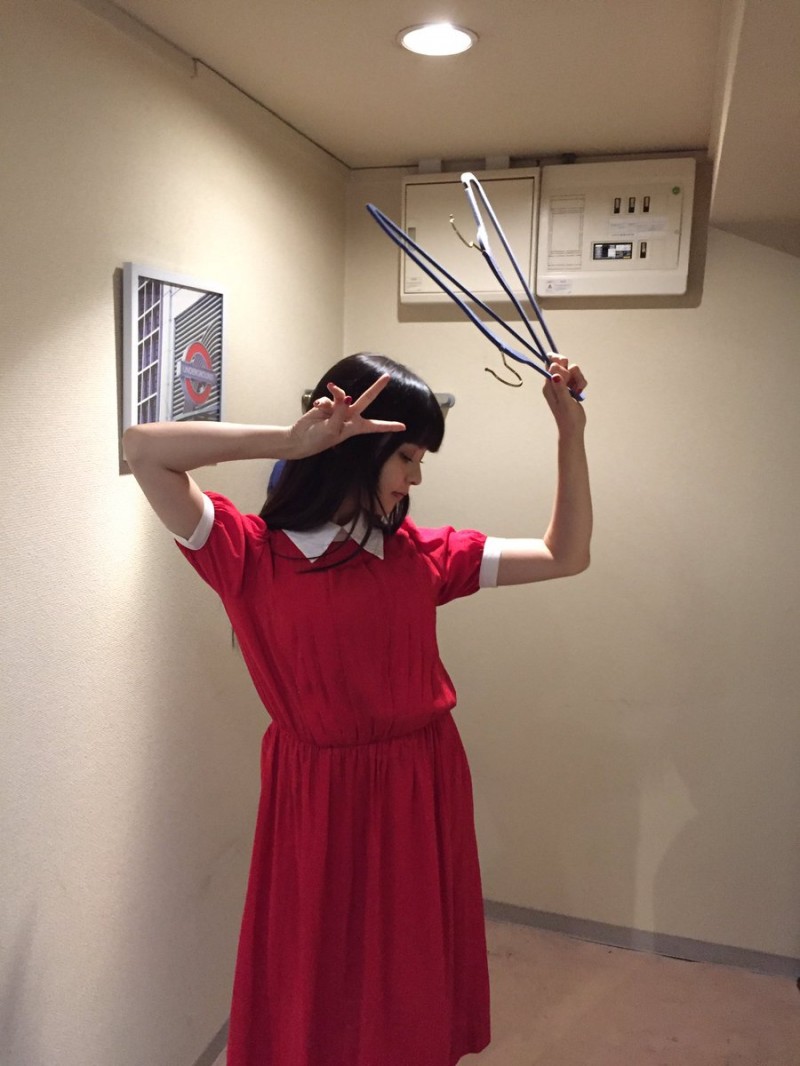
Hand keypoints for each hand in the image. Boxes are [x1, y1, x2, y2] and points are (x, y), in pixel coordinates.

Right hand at [287, 373, 405, 458]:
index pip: (375, 426)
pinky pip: (329, 397)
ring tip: (324, 406)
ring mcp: (339, 409)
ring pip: (342, 395)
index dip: (389, 426)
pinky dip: (323, 401)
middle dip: (376, 388)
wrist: (299, 438)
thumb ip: (340, 413)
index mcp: (355, 427)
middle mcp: (349, 416)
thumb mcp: (332, 430)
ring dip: (335, 395)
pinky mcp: (327, 404)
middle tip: (387, 376)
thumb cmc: (318, 440)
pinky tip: (317, 407)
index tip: (403, 427)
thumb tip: (346, 397)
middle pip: (366, 399)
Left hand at [542, 357, 586, 433]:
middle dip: (571, 371)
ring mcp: (563, 385)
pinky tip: (580, 392)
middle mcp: (554, 383)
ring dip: (578, 378)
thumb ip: (560, 387)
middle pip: (562, 364)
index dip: (557, 360)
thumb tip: (554, 373)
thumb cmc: (568, 418)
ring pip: (572, 370)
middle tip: (572, 382)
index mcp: (548, 386)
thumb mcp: (565, 402)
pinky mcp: (571, 387)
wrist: (573, 429)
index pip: (550, 365)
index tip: (565, 361)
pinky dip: (581, 383)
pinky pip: (578, 377)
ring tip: (577, 391)